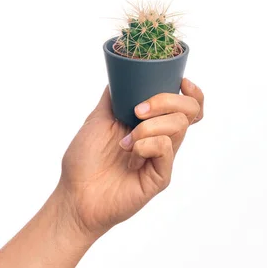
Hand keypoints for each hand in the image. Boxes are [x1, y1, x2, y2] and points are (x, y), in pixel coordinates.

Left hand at [56, 78, 204, 240]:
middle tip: (138, 111)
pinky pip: (165, 149)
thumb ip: (114, 96)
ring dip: (150, 125)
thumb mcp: (98, 118)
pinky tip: (130, 151)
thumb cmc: (84, 161)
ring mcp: (161, 159)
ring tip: (125, 139)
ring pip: (178, 127)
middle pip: (189, 112)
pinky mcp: (159, 177)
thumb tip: (122, 73)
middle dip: (167, 101)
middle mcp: (161, 140)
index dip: (192, 93)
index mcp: (151, 125)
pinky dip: (147, 144)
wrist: (73, 194)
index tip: (181, 82)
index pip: (187, 106)